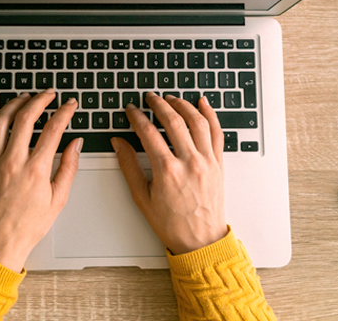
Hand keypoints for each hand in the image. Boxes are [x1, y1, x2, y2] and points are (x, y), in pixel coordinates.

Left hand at [0, 90, 82, 271]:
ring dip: (13, 105)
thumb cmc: (27, 226)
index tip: (70, 105)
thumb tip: (76, 145)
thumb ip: (69, 168)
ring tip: (23, 97)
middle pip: (25, 118)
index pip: (53, 129)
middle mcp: (12, 161)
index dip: (64, 112)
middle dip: (40, 100)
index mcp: (35, 169)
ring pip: (0, 122)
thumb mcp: (58, 199)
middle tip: (48, 95)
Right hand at [111, 93, 227, 254]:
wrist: (200, 241)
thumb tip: (119, 143)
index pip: (148, 133)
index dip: (136, 116)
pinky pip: (217, 132)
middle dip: (158, 104)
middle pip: (173, 121)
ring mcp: (207, 161)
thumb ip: (129, 166)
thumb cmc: (172, 224)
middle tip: (149, 97)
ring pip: (197, 121)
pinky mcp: (218, 163)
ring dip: (183, 105)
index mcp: (167, 170)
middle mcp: (189, 162)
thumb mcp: (141, 197)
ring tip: (171, 98)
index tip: (131, 110)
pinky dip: (210, 115)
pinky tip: (202, 104)